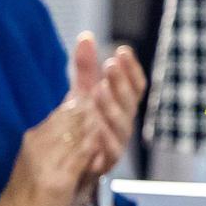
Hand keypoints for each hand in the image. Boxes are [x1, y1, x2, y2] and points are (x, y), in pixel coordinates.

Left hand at [69, 34, 144, 186]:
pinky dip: (103, 136)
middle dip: (121, 82)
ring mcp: (117, 143)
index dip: (131, 68)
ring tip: (99, 88)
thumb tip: (86, 35)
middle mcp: (124, 123)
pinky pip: (110, 149)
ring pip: (121, 123)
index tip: (122, 51)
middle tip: (110, 64)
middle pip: (130, 101)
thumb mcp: (81, 94)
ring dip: (112, 105)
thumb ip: (85, 68)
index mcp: (122, 106)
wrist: (69, 170)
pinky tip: (95, 124)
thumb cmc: (80, 129)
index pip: (135, 85)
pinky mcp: (106, 163)